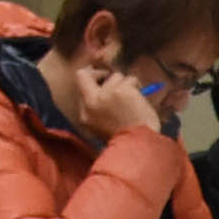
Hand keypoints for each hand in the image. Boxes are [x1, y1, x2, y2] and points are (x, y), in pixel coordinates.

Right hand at [51, 34, 168, 139]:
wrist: (138, 145)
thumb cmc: (126, 139)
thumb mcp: (103, 129)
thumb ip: (99, 109)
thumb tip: (106, 89)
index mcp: (85, 115)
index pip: (78, 85)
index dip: (90, 79)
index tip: (101, 79)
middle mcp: (91, 103)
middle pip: (86, 75)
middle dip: (100, 73)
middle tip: (113, 81)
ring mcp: (106, 95)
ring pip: (115, 77)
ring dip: (126, 85)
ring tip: (132, 101)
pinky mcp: (121, 91)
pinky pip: (131, 79)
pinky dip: (137, 86)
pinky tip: (139, 101)